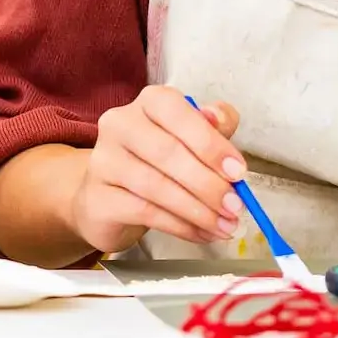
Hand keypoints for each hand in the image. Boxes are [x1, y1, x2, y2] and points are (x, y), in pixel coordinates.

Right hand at [68, 86, 244, 253]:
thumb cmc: (157, 163)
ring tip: (224, 226)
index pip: (177, 112)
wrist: (107, 199)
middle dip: (208, 184)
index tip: (238, 173)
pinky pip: (145, 212)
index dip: (210, 143)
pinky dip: (180, 226)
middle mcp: (120, 125)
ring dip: (198, 210)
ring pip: (157, 186)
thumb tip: (219, 119)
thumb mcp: (190, 139)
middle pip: (167, 152)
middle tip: (235, 206)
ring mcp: (104, 161)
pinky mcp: (98, 198)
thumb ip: (213, 126)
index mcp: (148, 102)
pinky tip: (201, 234)